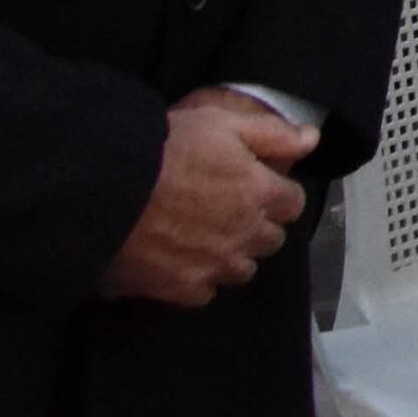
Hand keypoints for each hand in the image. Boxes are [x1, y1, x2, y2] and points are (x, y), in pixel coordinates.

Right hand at [100, 91, 312, 307]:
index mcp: (260, 194)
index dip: (277, 194)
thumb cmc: (165, 149)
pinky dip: (199, 279)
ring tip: (206, 237)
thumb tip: (312, 140)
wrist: (105, 190)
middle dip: (258, 225)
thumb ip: (273, 134)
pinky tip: (181, 260)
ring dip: (232, 255)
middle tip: (228, 209)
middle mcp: (244, 235)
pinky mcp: (179, 288)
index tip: (257, 187)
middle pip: (270, 240)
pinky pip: (205, 292)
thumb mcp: (222, 123)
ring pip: (241, 270)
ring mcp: (213, 265)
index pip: (293, 204)